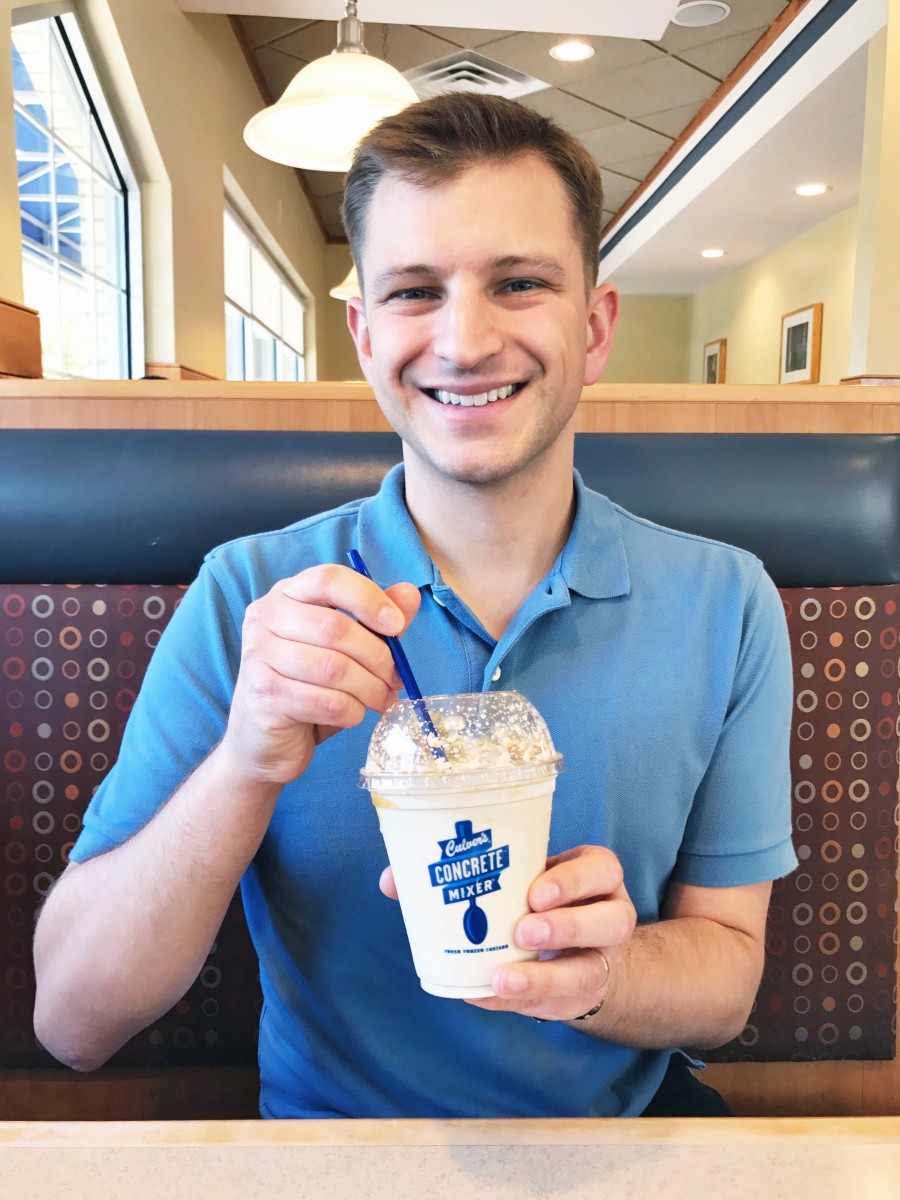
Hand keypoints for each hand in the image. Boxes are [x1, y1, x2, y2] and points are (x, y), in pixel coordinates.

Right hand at [221, 564, 419, 784]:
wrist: (267, 741)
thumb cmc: (310, 688)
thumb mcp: (347, 650)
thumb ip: (376, 620)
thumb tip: (409, 593)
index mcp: (287, 594)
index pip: (329, 579)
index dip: (368, 598)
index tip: (397, 625)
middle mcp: (265, 617)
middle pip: (335, 626)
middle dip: (378, 657)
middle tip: (396, 679)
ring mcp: (259, 654)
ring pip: (333, 667)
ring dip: (369, 688)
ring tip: (381, 700)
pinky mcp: (264, 693)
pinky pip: (324, 701)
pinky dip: (352, 711)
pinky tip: (355, 715)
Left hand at [381, 844, 634, 1019]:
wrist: (578, 946)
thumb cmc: (533, 898)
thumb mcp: (518, 877)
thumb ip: (460, 872)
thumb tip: (393, 880)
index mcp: (593, 875)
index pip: (601, 869)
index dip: (574, 881)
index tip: (535, 892)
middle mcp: (608, 915)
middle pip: (611, 920)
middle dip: (566, 927)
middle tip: (522, 931)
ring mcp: (601, 960)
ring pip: (592, 971)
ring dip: (545, 977)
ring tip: (503, 978)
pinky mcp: (583, 994)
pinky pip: (559, 1005)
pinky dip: (520, 1002)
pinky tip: (486, 995)